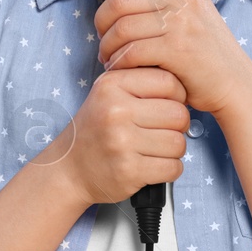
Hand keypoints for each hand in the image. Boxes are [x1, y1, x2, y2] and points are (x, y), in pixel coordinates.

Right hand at [44, 66, 189, 206]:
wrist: (69, 169)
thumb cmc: (96, 130)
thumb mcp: (108, 94)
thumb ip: (139, 81)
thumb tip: (182, 79)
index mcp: (111, 86)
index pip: (168, 81)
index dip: (177, 95)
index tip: (166, 105)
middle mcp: (115, 111)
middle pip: (179, 114)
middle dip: (178, 126)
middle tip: (162, 130)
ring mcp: (121, 142)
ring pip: (179, 143)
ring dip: (173, 150)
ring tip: (154, 148)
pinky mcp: (129, 170)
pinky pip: (173, 168)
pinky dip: (169, 169)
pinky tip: (152, 164)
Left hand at [93, 0, 251, 121]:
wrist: (233, 81)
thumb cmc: (201, 46)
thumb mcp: (183, 8)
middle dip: (102, 21)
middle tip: (104, 35)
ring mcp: (182, 22)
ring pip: (122, 29)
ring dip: (107, 47)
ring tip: (110, 56)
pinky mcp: (178, 51)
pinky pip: (131, 53)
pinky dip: (119, 63)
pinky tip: (121, 67)